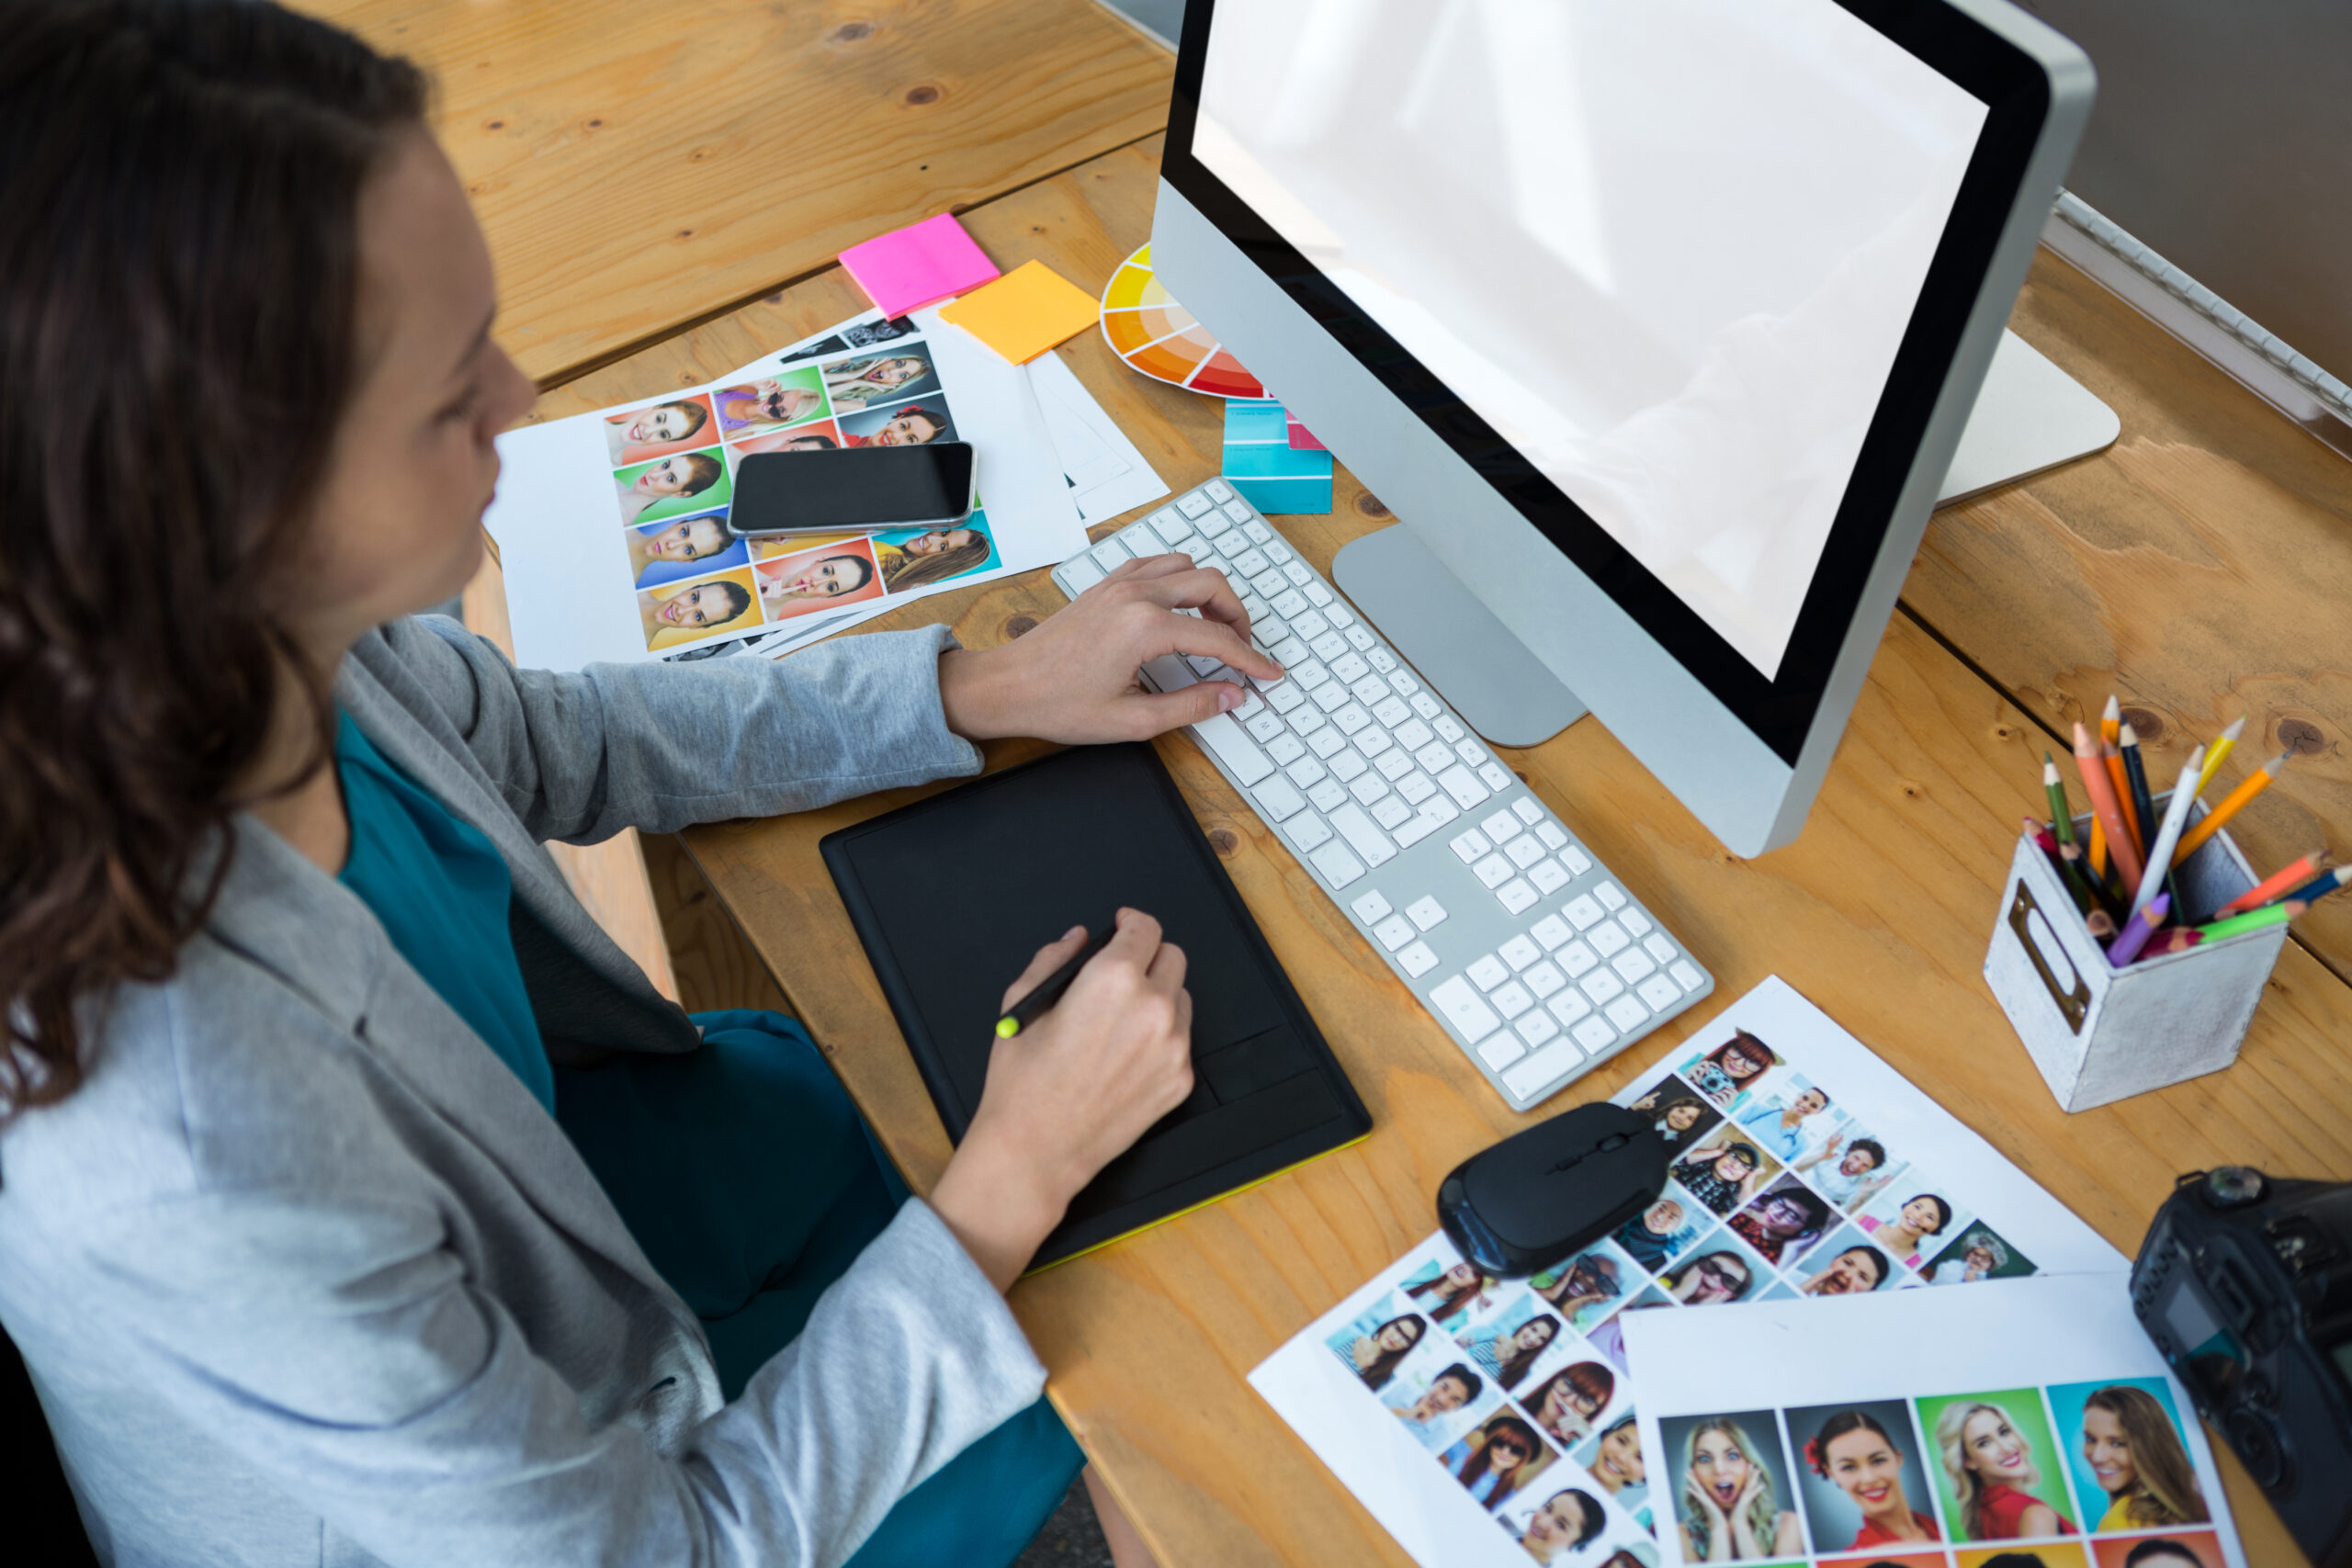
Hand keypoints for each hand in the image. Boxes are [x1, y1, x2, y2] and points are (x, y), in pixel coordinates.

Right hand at [927, 910, 1196, 1289]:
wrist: (1036, 1150)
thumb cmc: (1023, 1082)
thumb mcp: (1024, 1005)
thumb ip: (1054, 959)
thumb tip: (1078, 939)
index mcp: (1113, 980)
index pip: (1146, 928)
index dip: (1132, 922)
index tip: (1124, 927)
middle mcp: (1153, 1008)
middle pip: (1172, 957)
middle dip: (1146, 957)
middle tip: (1120, 973)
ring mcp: (1174, 1047)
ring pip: (1181, 998)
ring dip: (1158, 996)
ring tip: (1119, 1020)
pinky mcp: (1181, 1080)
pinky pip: (1181, 1040)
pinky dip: (1161, 1037)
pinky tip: (1125, 1054)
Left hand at [936, 553, 1283, 742]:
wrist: (1007, 686)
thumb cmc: (1058, 704)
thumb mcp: (1132, 720)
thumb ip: (1191, 707)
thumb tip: (1231, 695)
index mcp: (1144, 628)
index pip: (1218, 637)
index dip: (1251, 658)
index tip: (1269, 673)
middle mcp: (1135, 594)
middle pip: (1212, 584)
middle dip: (1239, 616)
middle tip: (1245, 650)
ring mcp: (1119, 583)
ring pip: (1187, 566)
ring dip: (1211, 592)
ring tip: (1216, 628)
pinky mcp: (1106, 584)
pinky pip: (1157, 564)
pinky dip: (1180, 579)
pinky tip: (1180, 607)